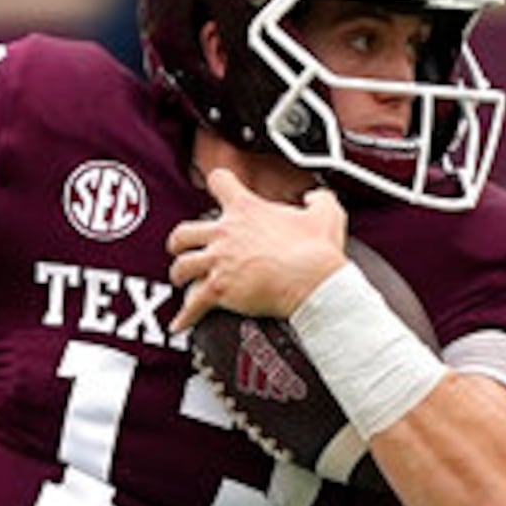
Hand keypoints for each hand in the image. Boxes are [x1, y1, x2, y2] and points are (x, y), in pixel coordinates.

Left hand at [165, 166, 350, 329]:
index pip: (220, 181)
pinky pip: (192, 304)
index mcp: (246, 209)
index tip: (218, 188)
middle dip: (180, 242)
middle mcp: (225, 233)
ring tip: (183, 282)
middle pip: (183, 232)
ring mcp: (219, 261)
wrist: (313, 282)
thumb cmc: (318, 251)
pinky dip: (184, 316)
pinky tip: (179, 324)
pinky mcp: (219, 289)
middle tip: (184, 248)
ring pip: (181, 266)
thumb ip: (320, 199)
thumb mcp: (326, 214)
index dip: (219, 184)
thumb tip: (315, 198)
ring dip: (180, 275)